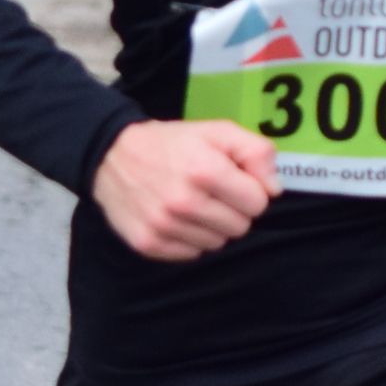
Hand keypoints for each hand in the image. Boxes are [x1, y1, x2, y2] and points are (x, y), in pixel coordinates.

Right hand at [90, 118, 281, 260]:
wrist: (111, 156)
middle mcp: (183, 201)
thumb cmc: (173, 143)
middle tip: (213, 192)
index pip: (258, 203)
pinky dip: (191, 238)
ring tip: (194, 203)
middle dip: (234, 210)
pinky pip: (192, 254)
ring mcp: (164, 226)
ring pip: (218, 243)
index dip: (251, 191)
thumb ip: (256, 152)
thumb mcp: (217, 132)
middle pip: (240, 227)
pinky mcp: (149, 243)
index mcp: (205, 170)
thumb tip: (274, 189)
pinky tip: (178, 218)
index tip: (235, 181)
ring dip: (213, 226)